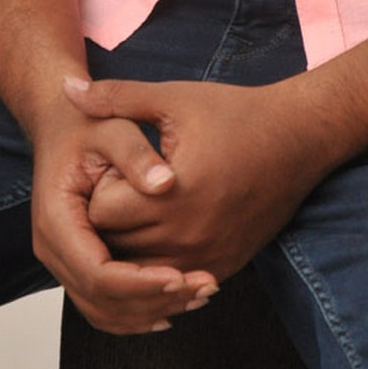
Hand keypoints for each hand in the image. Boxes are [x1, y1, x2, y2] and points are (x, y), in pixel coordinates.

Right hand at [30, 93, 218, 334]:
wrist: (63, 122)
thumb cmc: (87, 123)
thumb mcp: (112, 125)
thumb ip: (135, 154)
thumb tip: (165, 185)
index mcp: (56, 219)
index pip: (98, 272)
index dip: (141, 281)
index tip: (182, 276)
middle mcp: (54, 248)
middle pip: (102, 300)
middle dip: (153, 301)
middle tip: (203, 289)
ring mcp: (65, 259)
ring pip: (104, 310)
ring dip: (151, 311)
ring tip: (199, 296)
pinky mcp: (81, 261)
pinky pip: (107, 302)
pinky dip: (141, 309)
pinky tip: (178, 302)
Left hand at [63, 75, 327, 280]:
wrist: (299, 139)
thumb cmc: (236, 114)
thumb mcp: (174, 98)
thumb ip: (117, 97)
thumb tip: (67, 89)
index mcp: (172, 193)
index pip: (100, 213)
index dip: (98, 186)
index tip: (114, 162)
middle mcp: (188, 235)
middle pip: (115, 247)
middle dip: (109, 219)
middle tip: (122, 184)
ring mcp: (206, 257)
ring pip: (140, 271)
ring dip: (130, 244)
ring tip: (140, 205)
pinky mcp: (222, 267)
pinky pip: (171, 279)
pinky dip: (158, 261)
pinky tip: (164, 225)